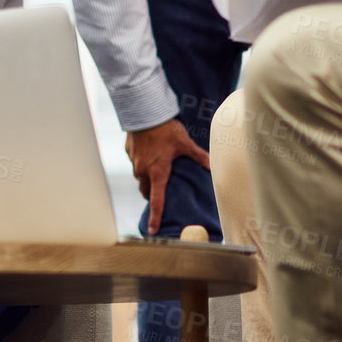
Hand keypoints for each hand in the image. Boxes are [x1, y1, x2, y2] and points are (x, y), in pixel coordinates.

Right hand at [126, 118, 210, 235]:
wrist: (144, 111)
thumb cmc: (166, 129)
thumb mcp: (185, 144)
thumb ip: (199, 156)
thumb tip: (213, 165)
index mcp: (158, 172)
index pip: (156, 201)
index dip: (155, 217)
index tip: (153, 229)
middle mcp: (143, 170)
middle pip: (145, 191)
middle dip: (152, 194)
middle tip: (161, 192)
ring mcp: (134, 161)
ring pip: (139, 177)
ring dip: (147, 177)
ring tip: (157, 169)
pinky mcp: (129, 151)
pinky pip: (135, 163)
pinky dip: (142, 162)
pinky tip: (150, 152)